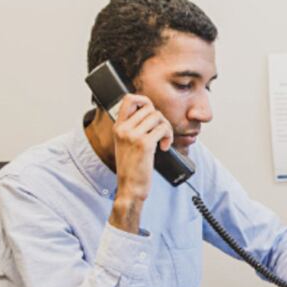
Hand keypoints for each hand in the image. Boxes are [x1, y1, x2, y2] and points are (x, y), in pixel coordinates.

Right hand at [108, 94, 172, 232]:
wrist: (129, 188)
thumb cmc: (131, 168)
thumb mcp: (126, 145)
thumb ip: (133, 129)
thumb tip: (151, 114)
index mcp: (118, 127)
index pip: (129, 99)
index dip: (144, 100)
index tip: (151, 112)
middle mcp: (123, 129)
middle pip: (150, 108)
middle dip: (160, 119)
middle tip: (161, 133)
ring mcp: (133, 136)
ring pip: (158, 116)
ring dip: (166, 128)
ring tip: (163, 141)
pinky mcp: (144, 144)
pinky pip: (163, 128)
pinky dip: (168, 137)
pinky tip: (164, 147)